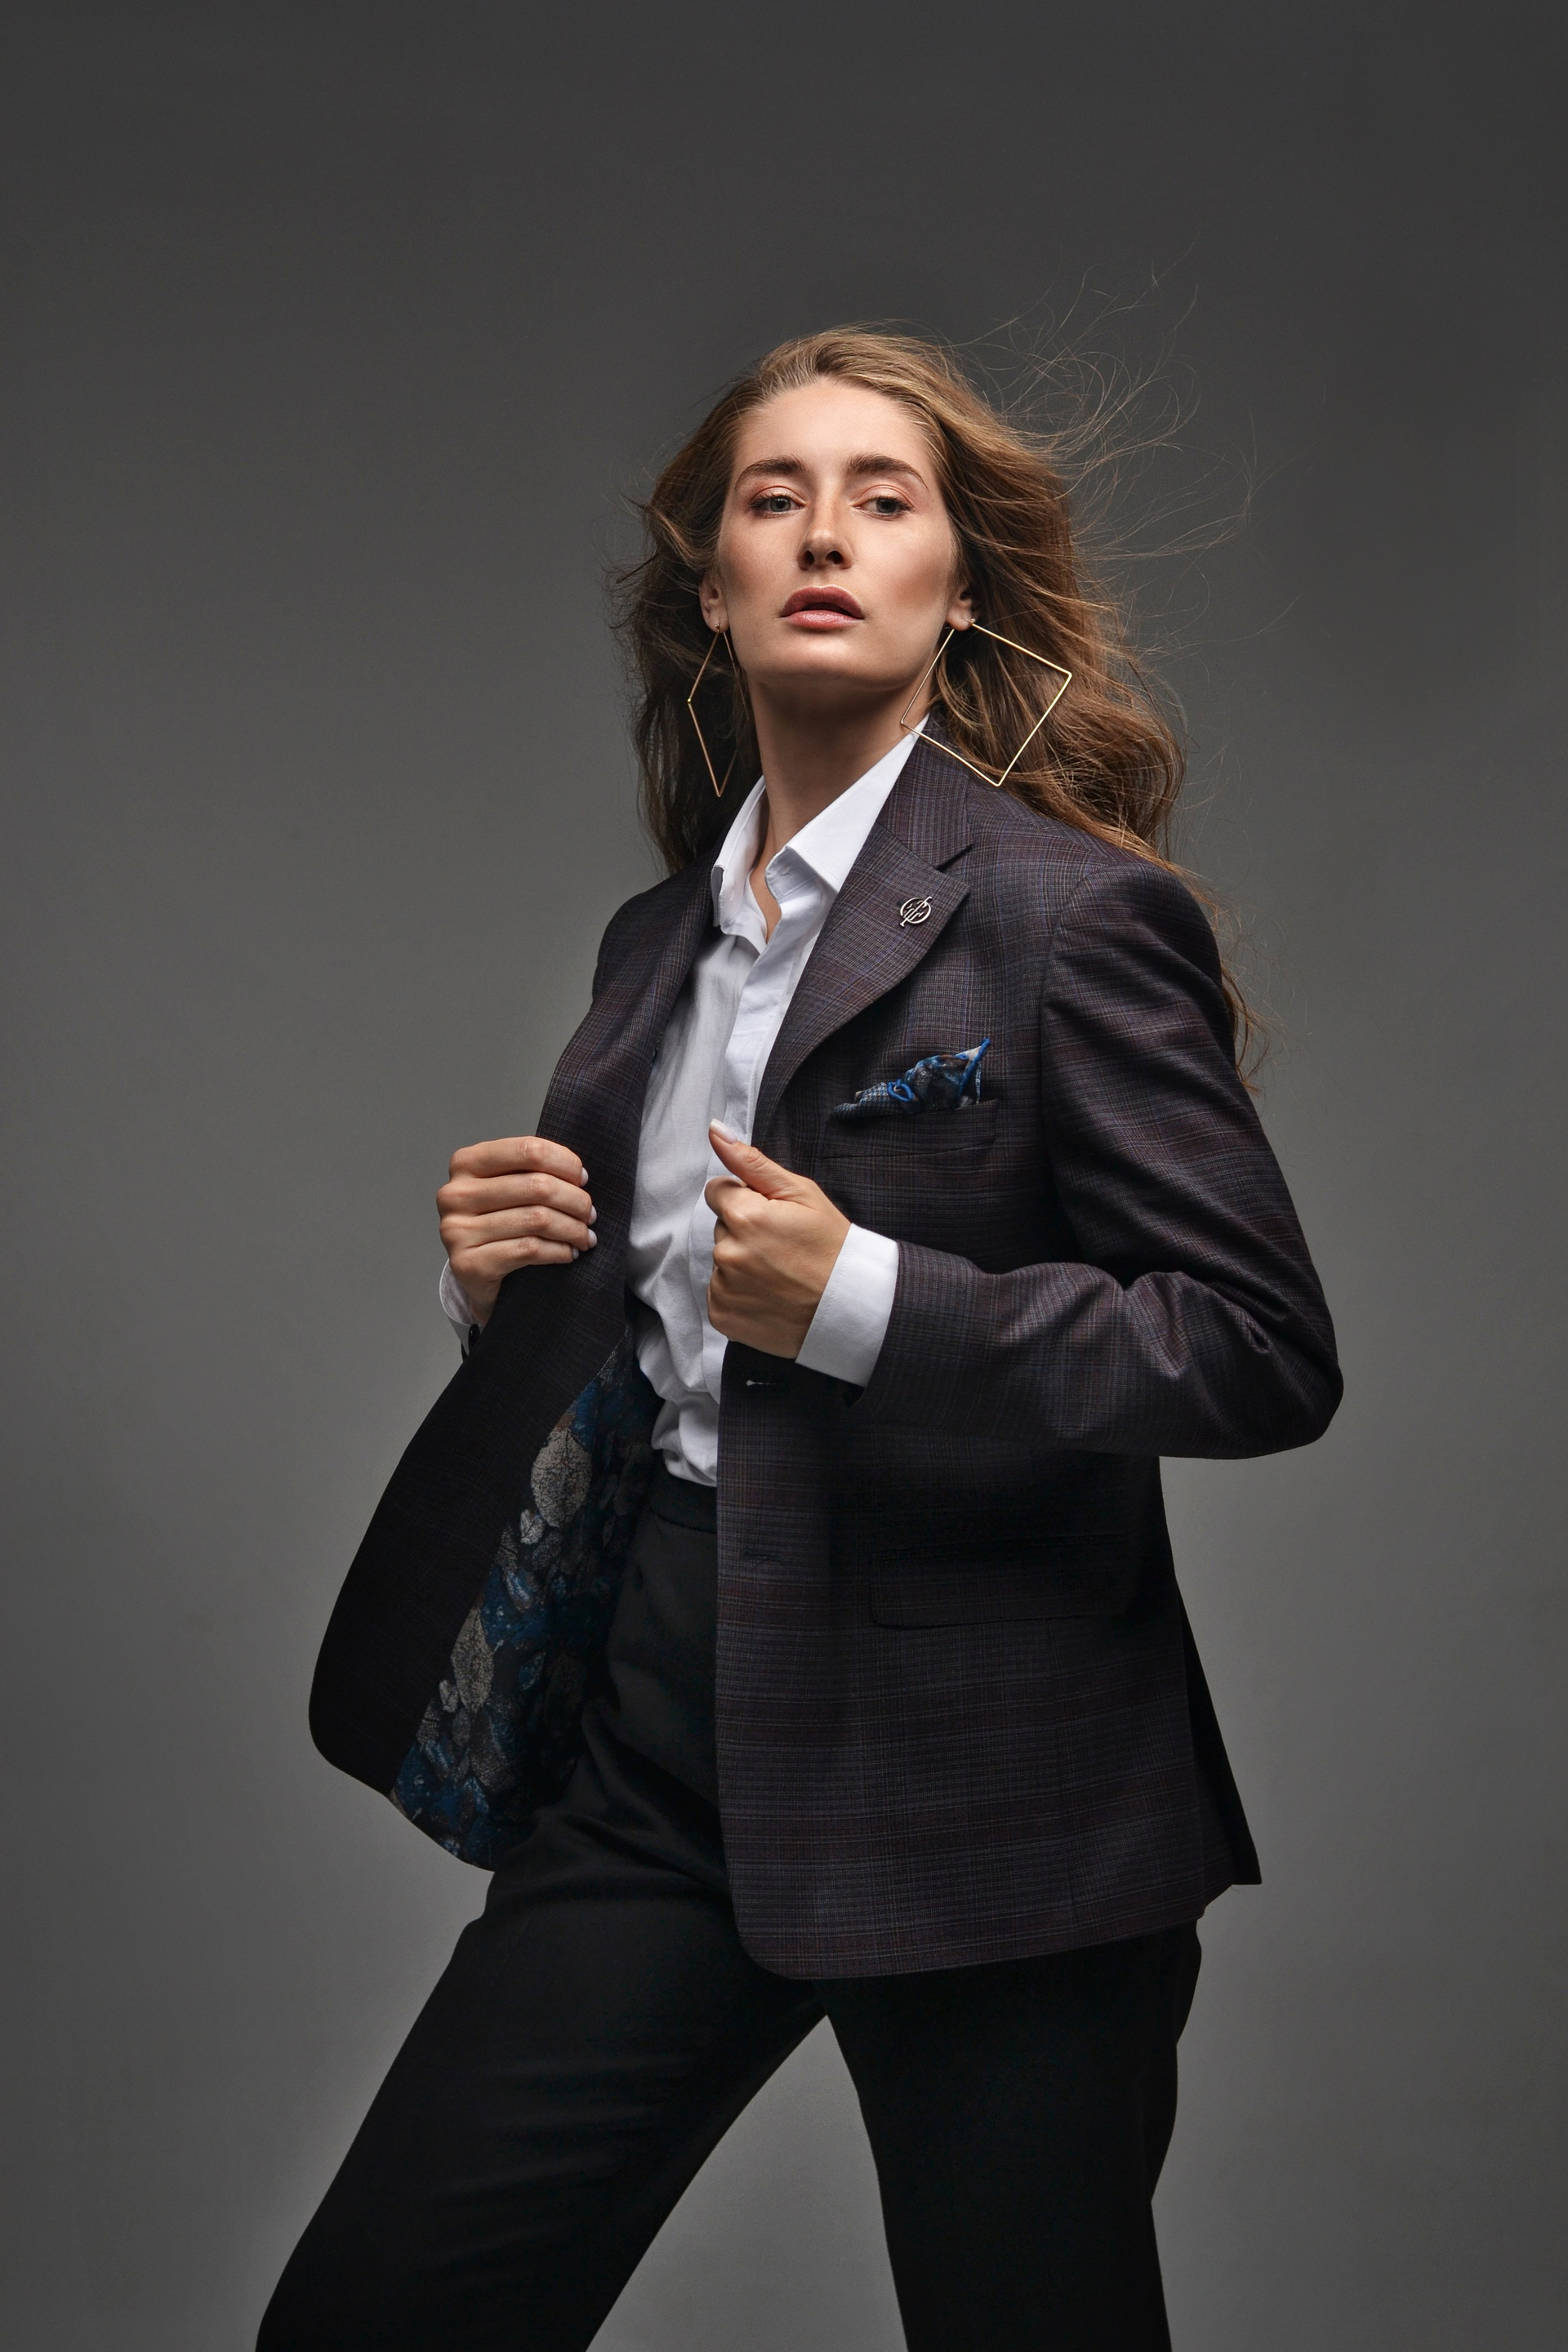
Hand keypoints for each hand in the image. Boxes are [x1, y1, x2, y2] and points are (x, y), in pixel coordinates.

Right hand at [437, 1136, 594, 1325]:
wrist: (478, 1276)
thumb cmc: (500, 1224)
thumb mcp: (510, 1188)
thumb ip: (533, 1172)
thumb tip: (580, 1173)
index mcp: (466, 1164)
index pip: (528, 1150)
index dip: (565, 1163)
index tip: (583, 1179)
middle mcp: (454, 1194)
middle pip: (537, 1186)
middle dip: (575, 1201)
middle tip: (590, 1214)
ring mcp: (456, 1231)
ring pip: (537, 1219)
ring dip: (572, 1229)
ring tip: (585, 1236)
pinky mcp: (468, 1264)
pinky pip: (529, 1249)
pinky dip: (559, 1251)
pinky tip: (569, 1253)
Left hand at [704, 1125, 849, 1357]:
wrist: (849, 1306)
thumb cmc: (830, 1246)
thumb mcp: (801, 1193)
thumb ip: (752, 1162)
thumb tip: (715, 1129)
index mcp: (744, 1215)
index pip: (718, 1192)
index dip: (745, 1200)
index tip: (772, 1217)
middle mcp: (727, 1251)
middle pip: (721, 1227)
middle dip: (745, 1231)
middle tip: (782, 1248)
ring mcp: (724, 1287)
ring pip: (721, 1261)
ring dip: (741, 1263)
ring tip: (779, 1274)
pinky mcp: (722, 1316)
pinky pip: (719, 1294)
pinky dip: (738, 1294)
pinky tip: (768, 1295)